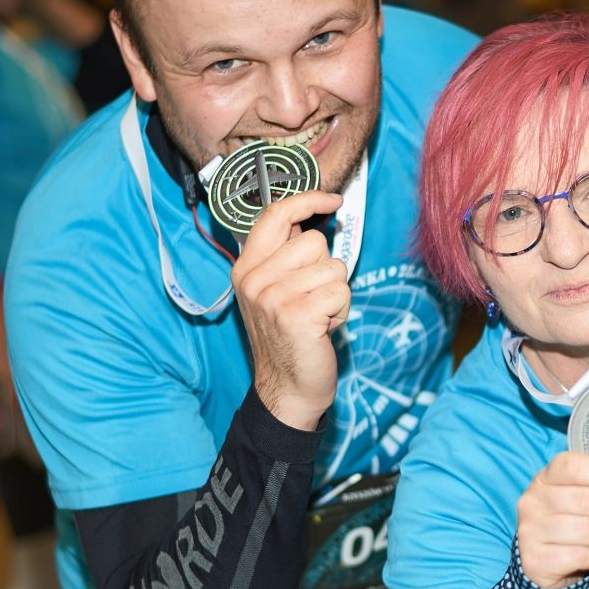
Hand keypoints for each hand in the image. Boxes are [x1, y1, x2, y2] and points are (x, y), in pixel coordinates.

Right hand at [233, 188, 348, 429]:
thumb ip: (284, 255)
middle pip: (314, 241)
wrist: (286, 389)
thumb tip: (306, 218)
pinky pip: (340, 291)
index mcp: (246, 268)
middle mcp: (254, 279)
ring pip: (332, 267)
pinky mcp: (297, 314)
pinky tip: (323, 328)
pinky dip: (341, 310)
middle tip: (311, 299)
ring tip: (316, 315)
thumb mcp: (273, 291)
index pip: (274, 215)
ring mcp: (273, 297)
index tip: (332, 199)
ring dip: (335, 292)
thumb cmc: (288, 338)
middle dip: (325, 268)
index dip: (307, 200)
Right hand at [515, 451, 588, 588]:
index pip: (574, 466)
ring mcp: (532, 531)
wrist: (544, 565)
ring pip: (587, 530)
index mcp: (545, 478)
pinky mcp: (537, 560)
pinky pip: (581, 556)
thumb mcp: (579, 501)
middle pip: (586, 500)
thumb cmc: (570, 526)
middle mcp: (534, 500)